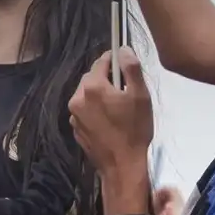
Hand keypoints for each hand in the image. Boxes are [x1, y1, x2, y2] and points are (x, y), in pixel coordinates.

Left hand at [68, 49, 153, 177]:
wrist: (121, 165)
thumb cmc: (134, 129)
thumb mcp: (140, 96)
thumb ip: (131, 69)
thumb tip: (123, 50)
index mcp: (92, 87)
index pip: (101, 61)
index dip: (114, 59)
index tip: (124, 61)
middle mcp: (77, 98)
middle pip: (91, 77)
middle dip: (106, 78)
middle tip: (124, 87)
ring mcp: (74, 115)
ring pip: (86, 94)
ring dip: (99, 93)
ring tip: (117, 105)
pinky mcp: (75, 128)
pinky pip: (84, 110)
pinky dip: (94, 109)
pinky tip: (109, 119)